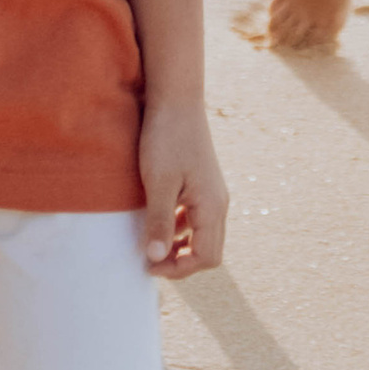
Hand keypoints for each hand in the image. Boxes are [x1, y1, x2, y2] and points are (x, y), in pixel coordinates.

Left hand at [135, 94, 228, 277]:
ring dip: (181, 247)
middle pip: (209, 251)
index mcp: (212, 206)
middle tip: (150, 261)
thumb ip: (159, 222)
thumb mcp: (159, 182)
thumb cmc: (166, 139)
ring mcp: (213, 193)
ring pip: (204, 235)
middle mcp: (219, 204)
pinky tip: (159, 221)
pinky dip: (181, 229)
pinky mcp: (204, 184)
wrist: (177, 100)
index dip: (179, 269)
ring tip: (152, 245)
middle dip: (181, 263)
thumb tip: (157, 258)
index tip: (149, 266)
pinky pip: (198, 218)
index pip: (206, 257)